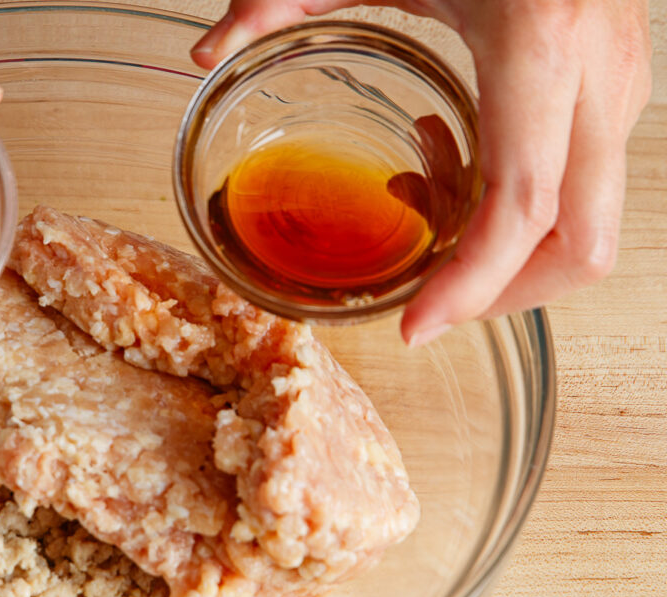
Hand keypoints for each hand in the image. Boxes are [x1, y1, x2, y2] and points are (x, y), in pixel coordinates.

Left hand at [192, 0, 651, 344]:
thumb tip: (206, 53)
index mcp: (539, 39)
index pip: (523, 207)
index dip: (470, 287)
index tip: (412, 328)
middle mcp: (600, 70)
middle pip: (582, 245)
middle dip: (502, 297)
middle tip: (424, 304)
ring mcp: (620, 77)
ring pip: (594, 224)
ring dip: (509, 253)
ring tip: (418, 196)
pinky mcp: (615, 77)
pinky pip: (584, 182)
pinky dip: (520, 206)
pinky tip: (443, 150)